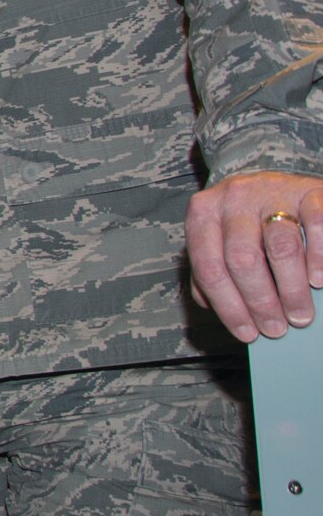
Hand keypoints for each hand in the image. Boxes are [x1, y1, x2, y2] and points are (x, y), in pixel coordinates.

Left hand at [185, 171, 322, 341]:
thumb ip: (209, 270)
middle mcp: (234, 198)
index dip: (228, 306)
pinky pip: (316, 225)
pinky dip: (319, 258)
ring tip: (300, 316)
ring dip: (291, 289)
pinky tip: (318, 281)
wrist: (274, 183)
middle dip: (260, 302)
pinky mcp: (309, 191)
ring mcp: (273, 191)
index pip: (209, 268)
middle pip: (242, 259)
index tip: (247, 333)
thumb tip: (210, 305)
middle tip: (276, 329)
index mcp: (203, 213)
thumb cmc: (244, 223)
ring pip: (280, 247)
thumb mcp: (218, 239)